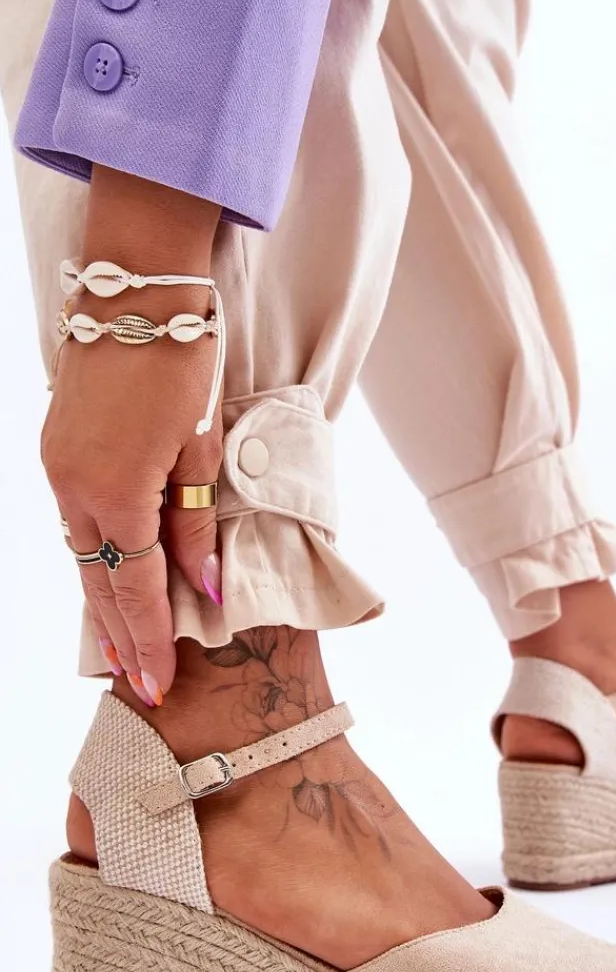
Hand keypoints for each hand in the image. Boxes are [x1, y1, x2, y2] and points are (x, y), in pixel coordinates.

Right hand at [43, 331, 222, 705]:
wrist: (136, 286)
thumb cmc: (181, 358)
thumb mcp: (200, 448)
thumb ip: (195, 525)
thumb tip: (202, 588)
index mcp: (114, 492)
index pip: (136, 587)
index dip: (149, 638)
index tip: (157, 683)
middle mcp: (73, 487)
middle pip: (98, 581)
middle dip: (119, 636)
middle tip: (134, 686)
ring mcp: (57, 466)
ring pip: (80, 553)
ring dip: (101, 600)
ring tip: (117, 647)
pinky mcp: (56, 447)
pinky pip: (73, 520)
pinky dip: (92, 556)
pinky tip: (104, 577)